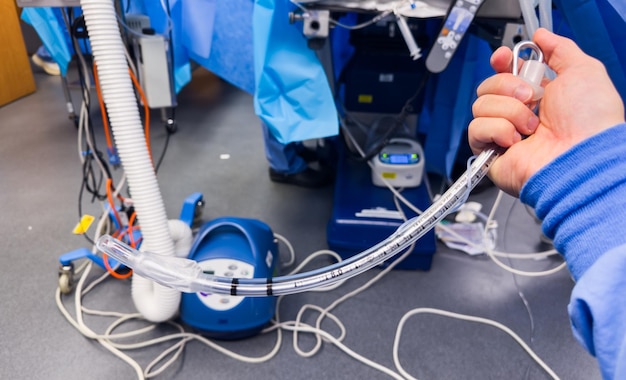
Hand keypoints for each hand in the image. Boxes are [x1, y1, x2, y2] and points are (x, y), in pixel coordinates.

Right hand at [468, 28, 624, 195]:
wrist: (582, 158)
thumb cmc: (589, 121)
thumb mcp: (583, 71)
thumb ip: (560, 49)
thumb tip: (539, 36)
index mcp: (538, 97)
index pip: (504, 73)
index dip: (500, 63)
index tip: (503, 58)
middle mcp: (519, 115)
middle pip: (488, 86)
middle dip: (507, 87)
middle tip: (531, 99)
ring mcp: (503, 135)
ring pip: (480, 106)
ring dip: (508, 111)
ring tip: (531, 127)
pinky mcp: (491, 154)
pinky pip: (475, 130)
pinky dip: (497, 130)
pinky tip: (516, 140)